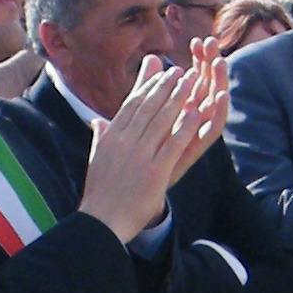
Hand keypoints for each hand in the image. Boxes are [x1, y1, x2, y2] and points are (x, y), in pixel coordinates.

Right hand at [80, 52, 227, 241]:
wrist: (101, 221)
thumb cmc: (99, 194)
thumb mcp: (95, 159)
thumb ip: (100, 137)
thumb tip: (97, 121)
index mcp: (111, 136)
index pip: (132, 104)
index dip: (148, 86)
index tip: (160, 72)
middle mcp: (125, 141)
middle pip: (148, 107)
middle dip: (165, 86)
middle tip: (179, 71)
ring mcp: (140, 156)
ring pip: (162, 120)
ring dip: (178, 99)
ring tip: (191, 83)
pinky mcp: (155, 172)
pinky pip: (173, 144)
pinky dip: (185, 127)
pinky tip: (197, 113)